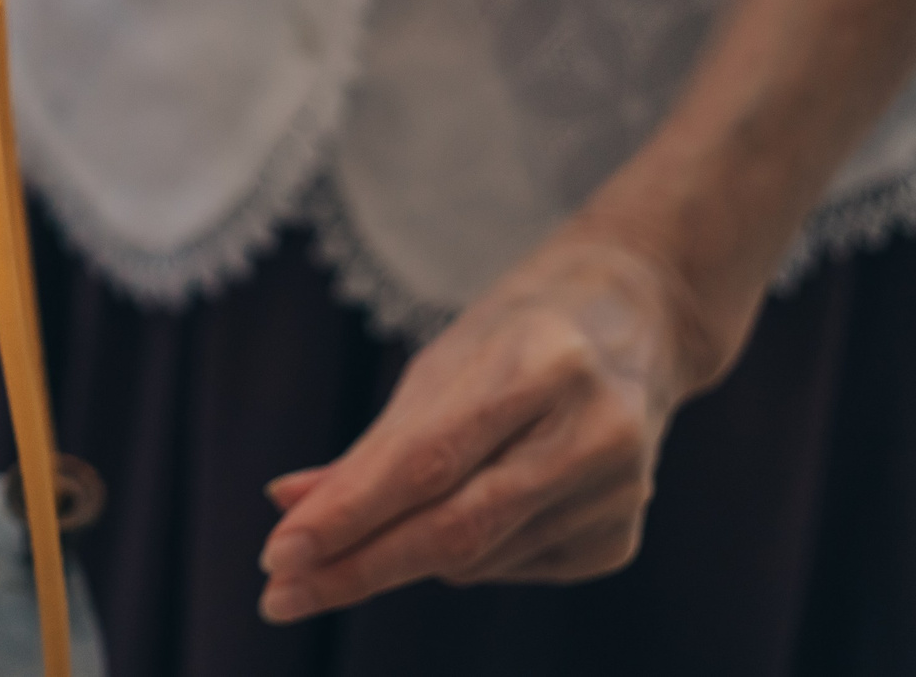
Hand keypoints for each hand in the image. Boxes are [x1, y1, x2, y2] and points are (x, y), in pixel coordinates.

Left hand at [256, 228, 719, 621]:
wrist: (635, 321)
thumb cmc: (513, 336)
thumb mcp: (440, 366)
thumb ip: (370, 448)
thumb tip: (288, 511)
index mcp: (541, 363)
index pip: (427, 460)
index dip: (350, 513)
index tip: (279, 553)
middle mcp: (593, 432)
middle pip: (456, 526)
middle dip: (358, 567)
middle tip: (282, 595)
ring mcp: (617, 492)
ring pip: (474, 559)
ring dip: (403, 554)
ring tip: (379, 521)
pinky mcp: (619, 538)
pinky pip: (506, 567)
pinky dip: (463, 555)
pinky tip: (468, 512)